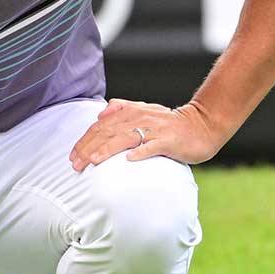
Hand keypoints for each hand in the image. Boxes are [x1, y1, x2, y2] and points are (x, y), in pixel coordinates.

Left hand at [69, 99, 223, 171]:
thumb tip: (101, 113)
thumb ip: (122, 109)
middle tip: (75, 164)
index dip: (85, 139)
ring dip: (107, 149)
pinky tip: (129, 160)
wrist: (202, 125)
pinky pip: (152, 146)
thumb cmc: (170, 124)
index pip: (101, 125)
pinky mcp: (169, 141)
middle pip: (109, 131)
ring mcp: (155, 129)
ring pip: (125, 137)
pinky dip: (140, 152)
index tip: (72, 156)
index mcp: (132, 111)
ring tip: (93, 161)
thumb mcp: (144, 111)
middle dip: (89, 147)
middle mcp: (141, 117)